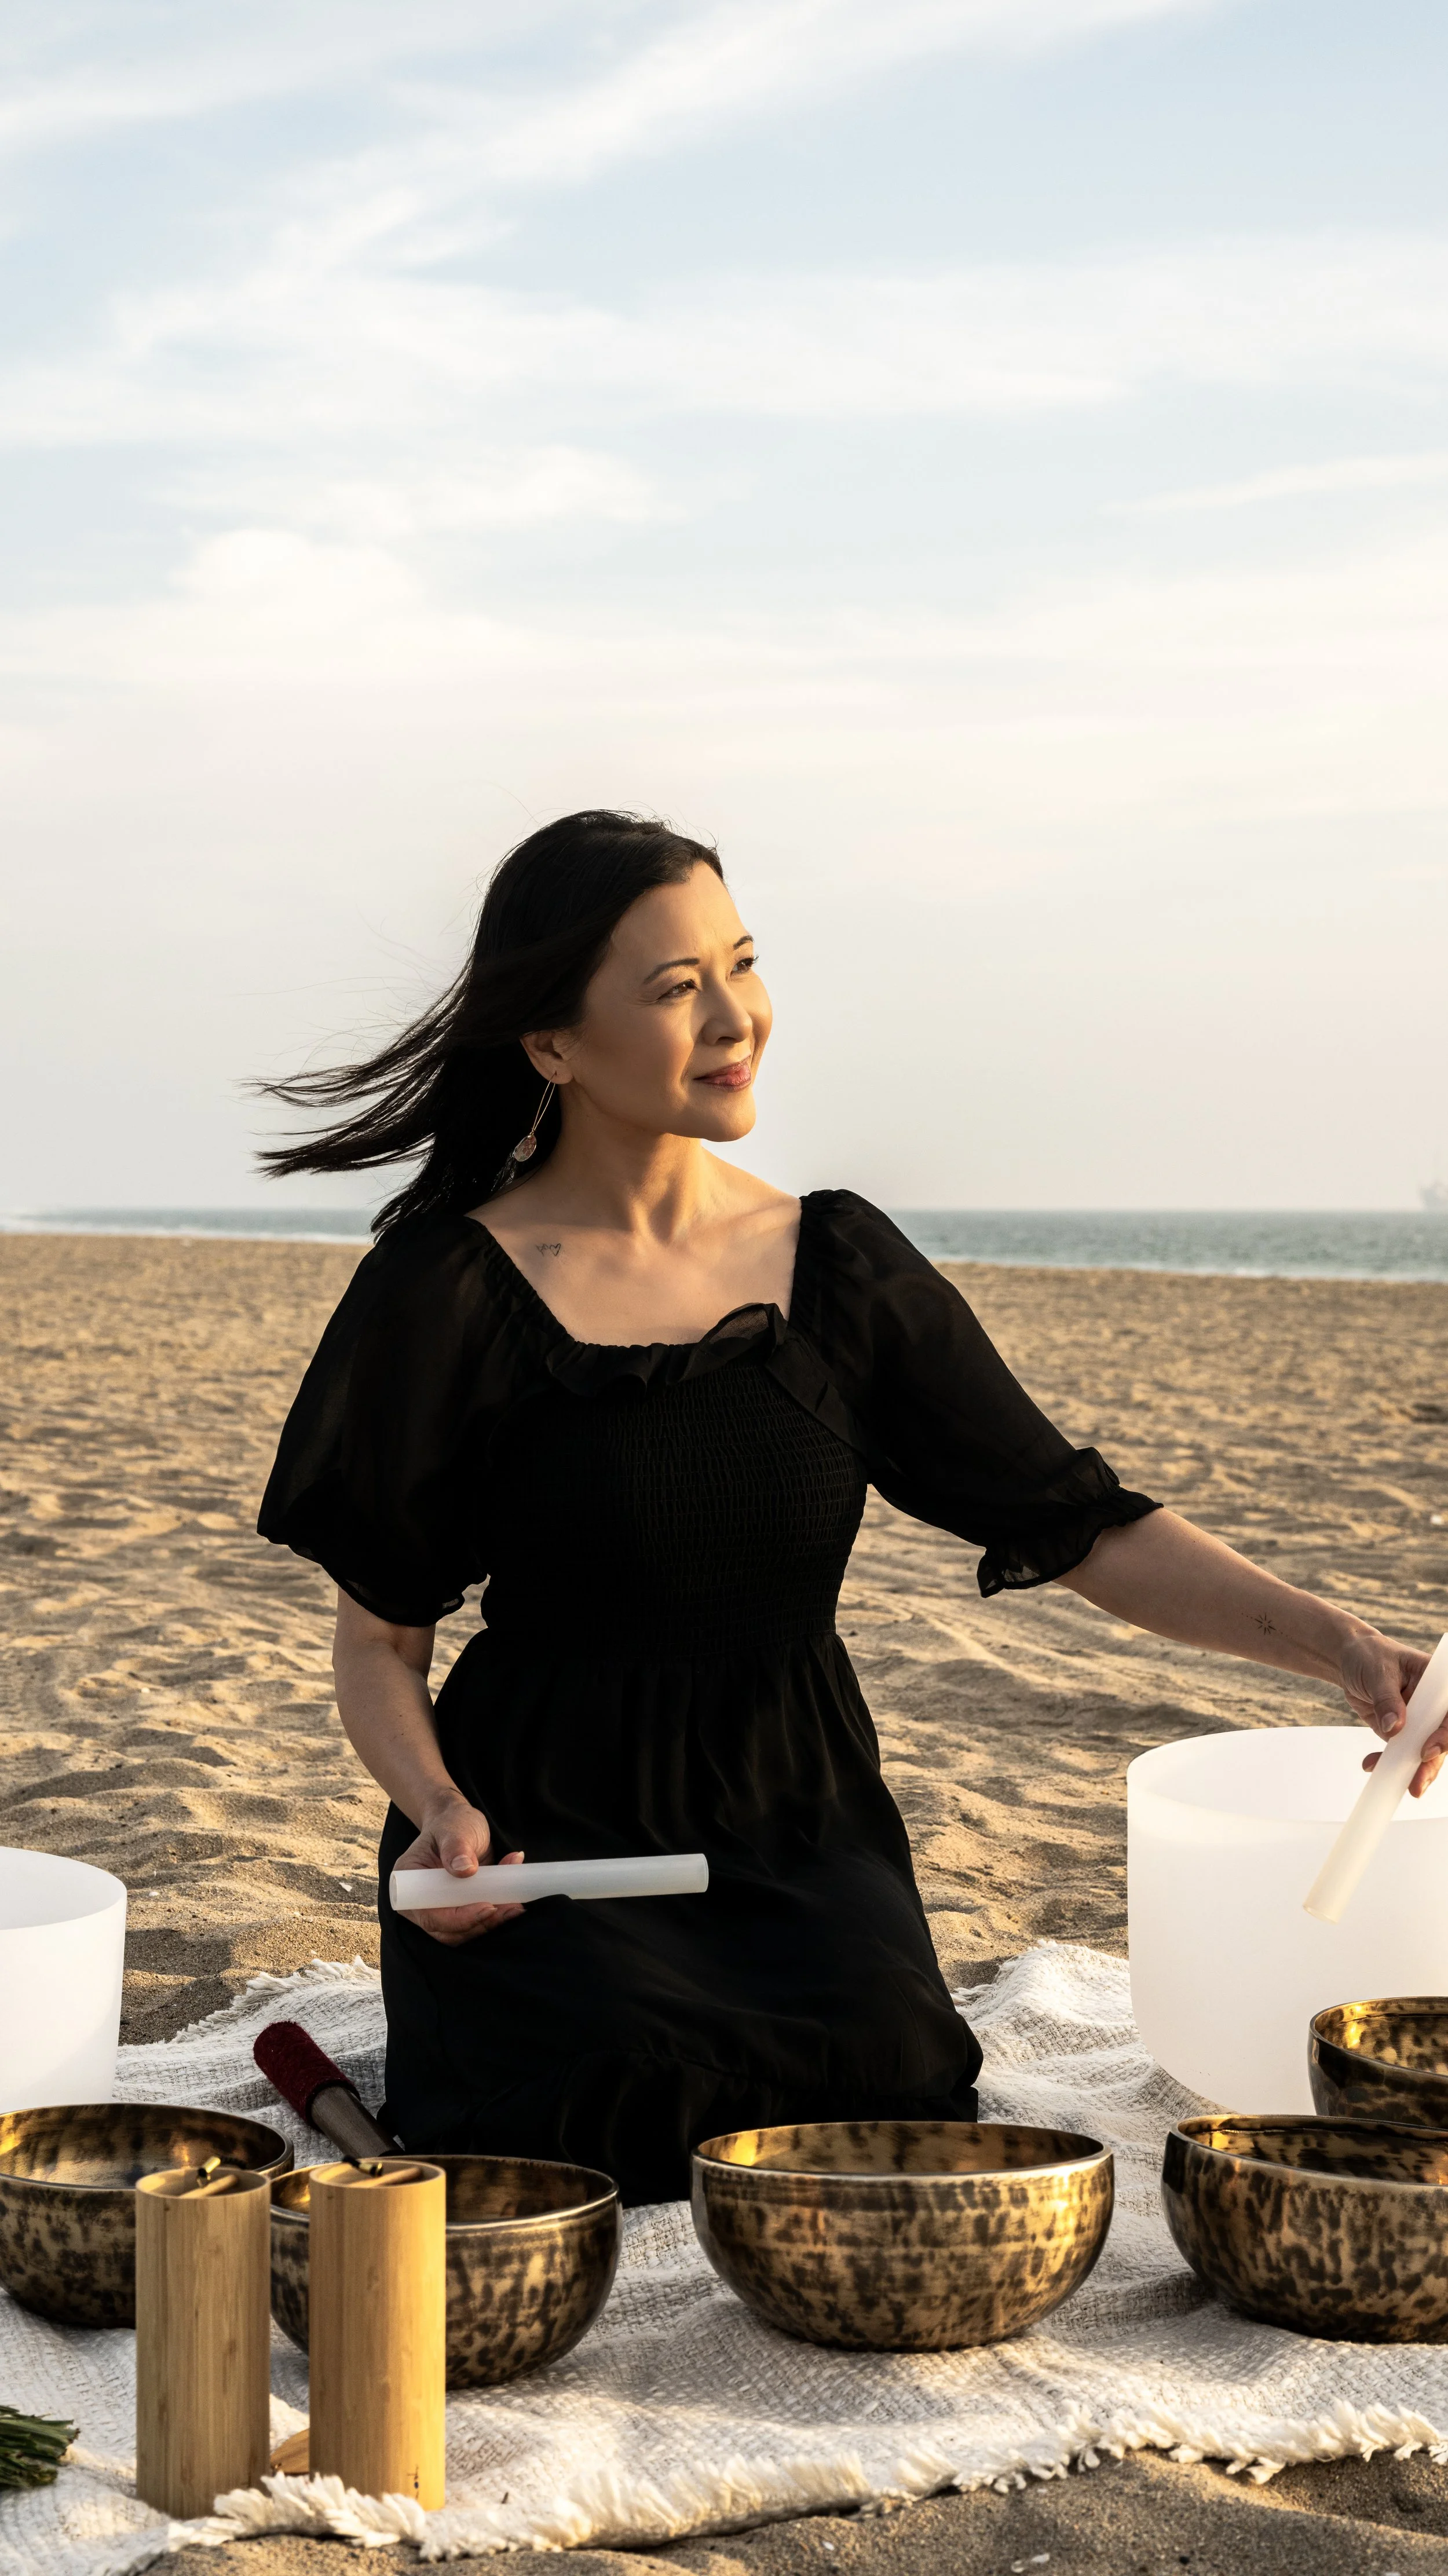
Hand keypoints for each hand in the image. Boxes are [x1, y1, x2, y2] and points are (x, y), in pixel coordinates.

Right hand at [393, 1793, 524, 1946]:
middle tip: (511, 1907)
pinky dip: (495, 1917)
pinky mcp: (456, 1910)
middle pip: (447, 1930)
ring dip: (491, 1924)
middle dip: (480, 1923)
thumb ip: (456, 1846)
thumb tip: (464, 1870)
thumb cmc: (452, 1822)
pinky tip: (512, 1902)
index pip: (430, 1915)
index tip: (488, 1907)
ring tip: (515, 1905)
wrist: (460, 1823)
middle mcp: (420, 1902)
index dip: (458, 1919)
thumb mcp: (454, 1829)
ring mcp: (438, 1909)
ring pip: (462, 1933)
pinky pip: (473, 1924)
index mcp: (408, 1882)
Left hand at [1346, 1632, 1443, 1795]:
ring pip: (1425, 1751)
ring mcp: (1419, 1720)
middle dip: (1431, 1763)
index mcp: (1438, 1684)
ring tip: (1402, 1786)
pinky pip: (1400, 1752)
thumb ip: (1387, 1699)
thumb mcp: (1378, 1672)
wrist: (1350, 1660)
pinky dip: (1388, 1762)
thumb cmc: (1369, 1656)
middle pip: (1442, 1738)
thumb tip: (1395, 1728)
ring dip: (1413, 1770)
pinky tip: (1372, 1765)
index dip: (1446, 1735)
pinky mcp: (1403, 1732)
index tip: (1428, 1750)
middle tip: (1417, 1783)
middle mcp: (1433, 1705)